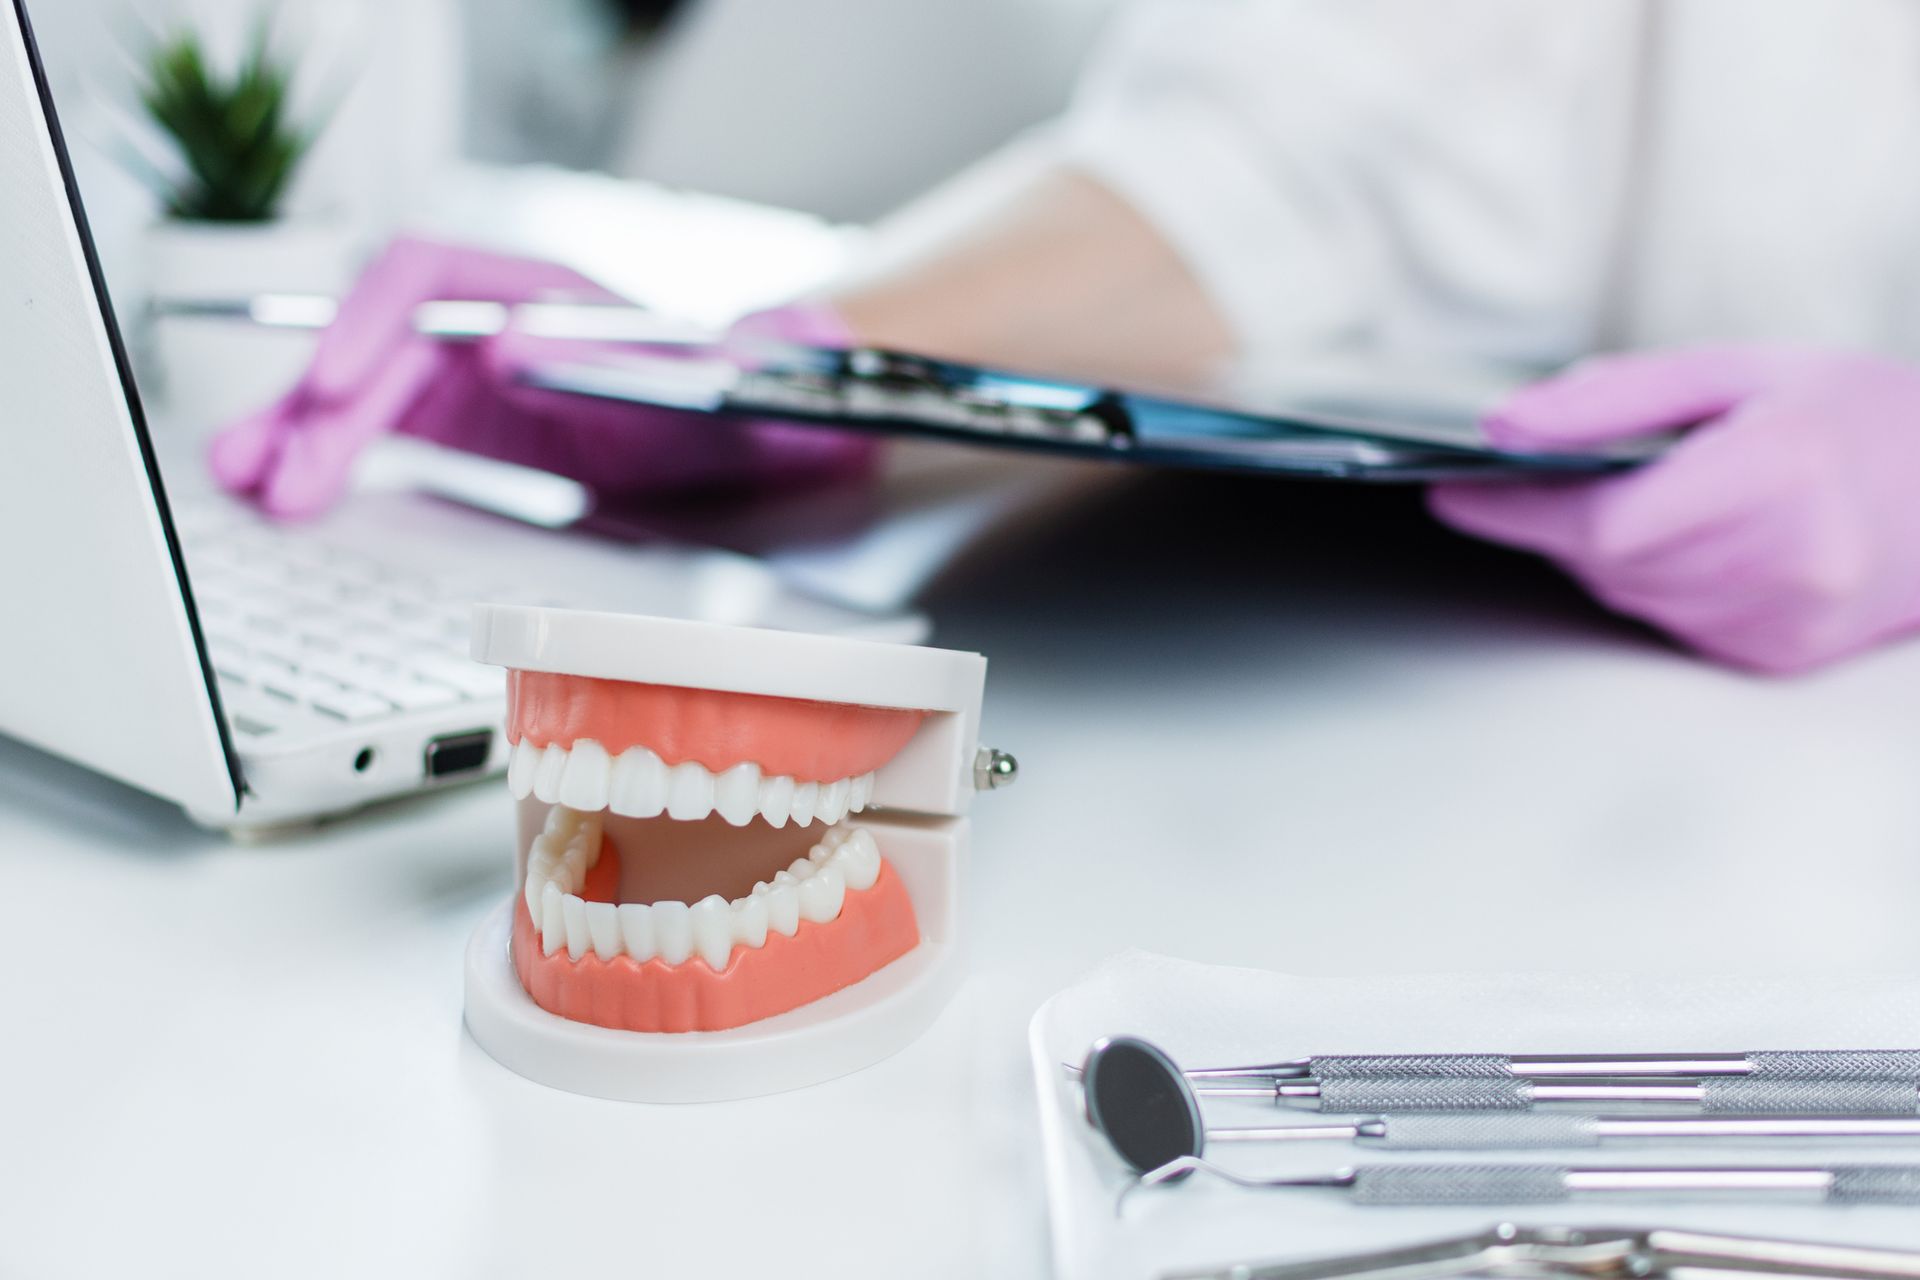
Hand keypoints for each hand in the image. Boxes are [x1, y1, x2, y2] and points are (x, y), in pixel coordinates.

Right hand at [209, 236, 875, 518]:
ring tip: (244, 480)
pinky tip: (286, 487)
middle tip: (273, 475)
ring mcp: (473, 374)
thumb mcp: (692, 388)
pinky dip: (334, 458)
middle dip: (320, 410)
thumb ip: (608, 366)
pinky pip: (383, 432)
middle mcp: (492, 322)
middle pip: (380, 348)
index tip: (335, 382)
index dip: (370, 323)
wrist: (760, 441)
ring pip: (365, 392)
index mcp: (539, 292)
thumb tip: (507, 343)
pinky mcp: (467, 425)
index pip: (427, 279)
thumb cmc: (734, 404)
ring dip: (303, 435)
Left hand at [1428, 344, 1919, 672]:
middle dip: (1568, 519)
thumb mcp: (1736, 369)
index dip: (1517, 509)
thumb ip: (1615, 397)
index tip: (1451, 492)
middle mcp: (1791, 561)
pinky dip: (1658, 582)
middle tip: (1563, 474)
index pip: (1607, 517)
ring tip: (1663, 497)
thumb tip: (1504, 429)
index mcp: (1784, 473)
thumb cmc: (1852, 413)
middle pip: (1608, 560)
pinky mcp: (1776, 658)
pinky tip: (1702, 542)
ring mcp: (1786, 621)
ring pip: (1628, 595)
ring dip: (1611, 552)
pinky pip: (1668, 621)